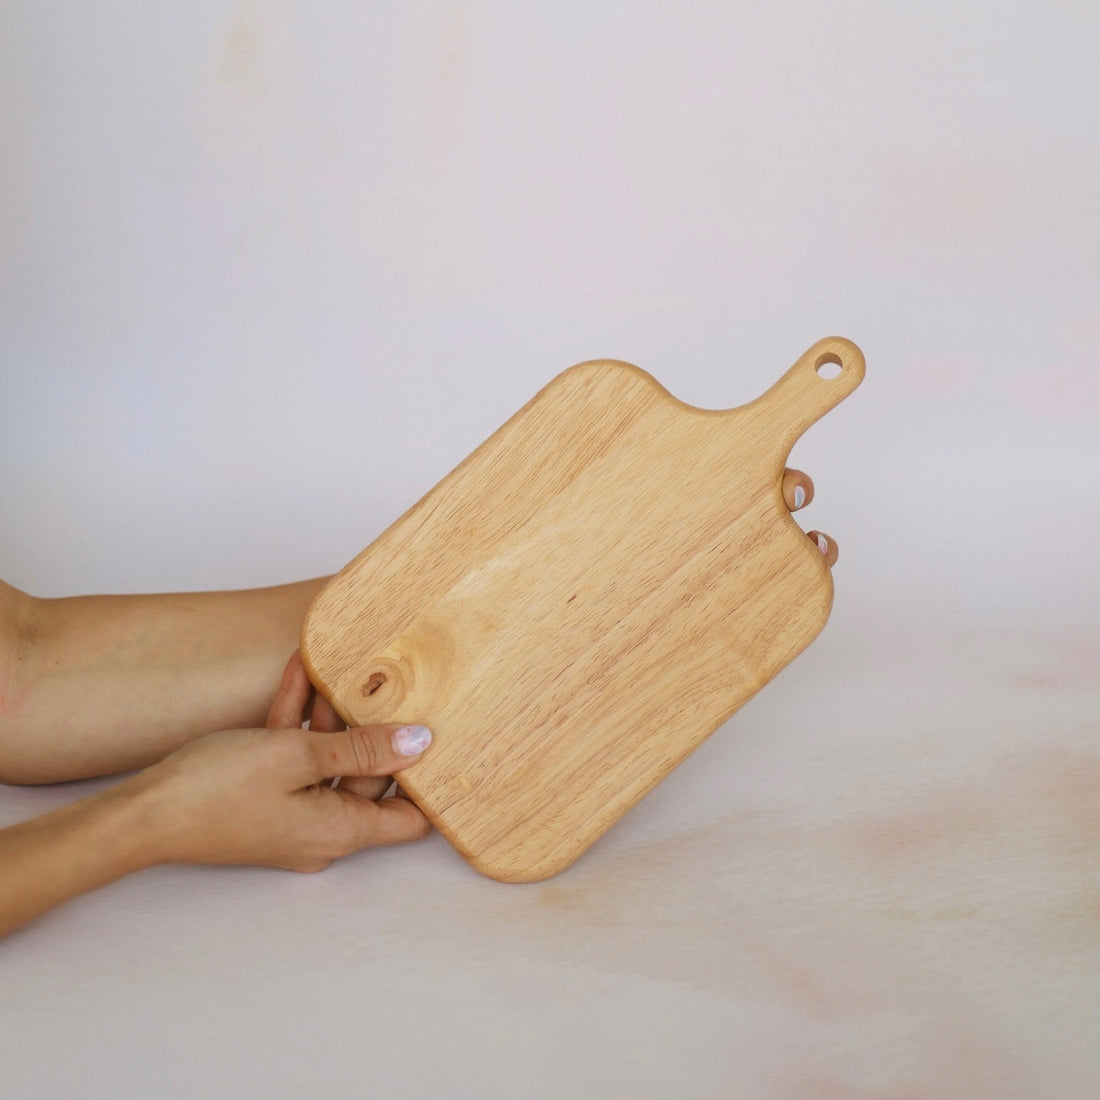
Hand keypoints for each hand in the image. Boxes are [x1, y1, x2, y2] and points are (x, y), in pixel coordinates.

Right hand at [137, 652, 432, 871]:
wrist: (140, 814)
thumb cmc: (214, 792)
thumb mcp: (298, 758)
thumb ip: (362, 748)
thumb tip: (420, 742)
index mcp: (340, 831)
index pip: (409, 819)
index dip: (428, 782)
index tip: (441, 738)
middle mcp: (322, 830)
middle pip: (369, 778)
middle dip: (371, 727)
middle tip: (383, 681)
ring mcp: (293, 813)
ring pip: (329, 758)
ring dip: (330, 712)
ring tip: (339, 663)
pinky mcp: (266, 796)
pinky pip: (295, 756)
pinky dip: (299, 720)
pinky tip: (300, 670)